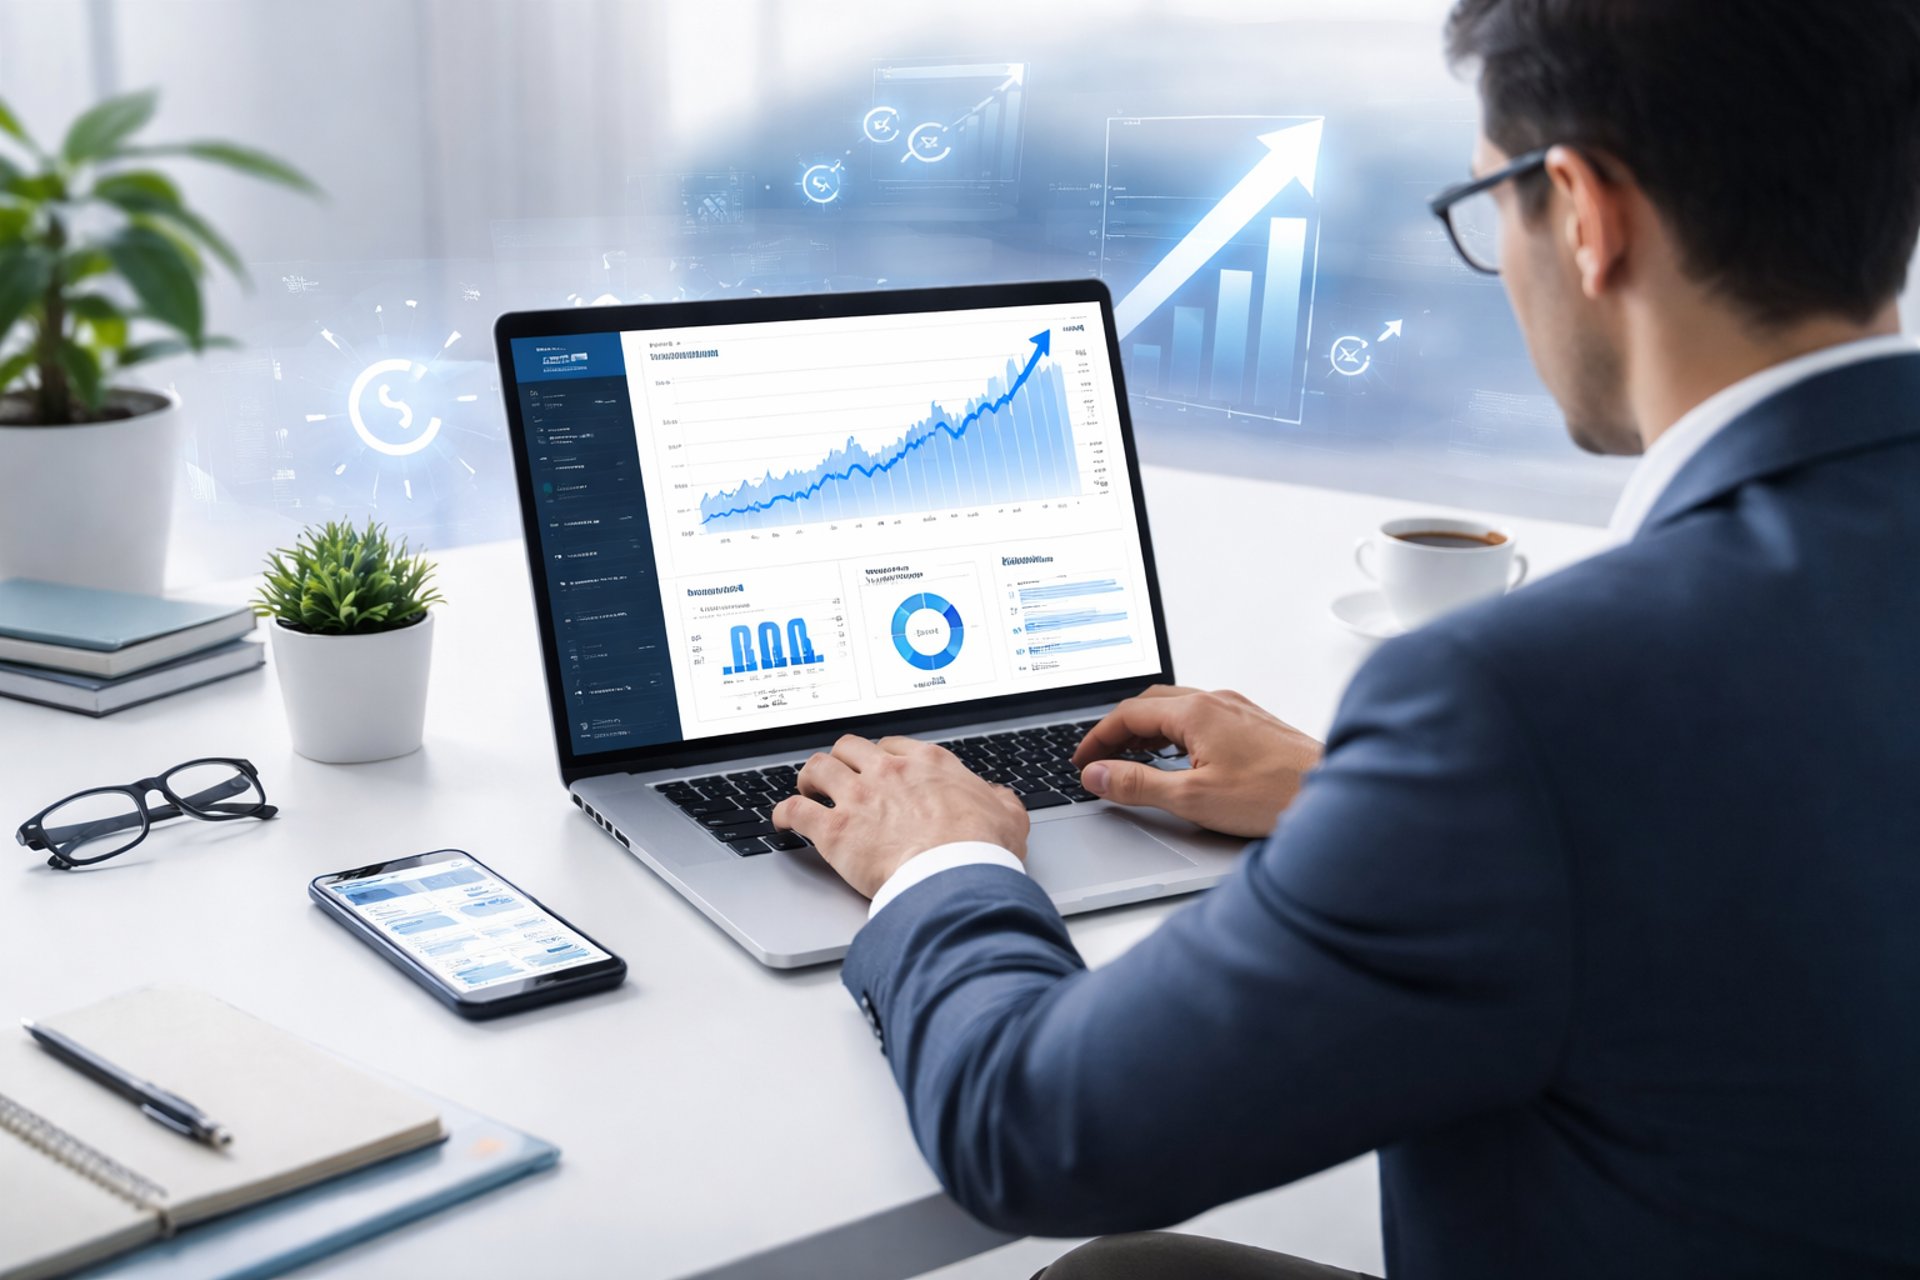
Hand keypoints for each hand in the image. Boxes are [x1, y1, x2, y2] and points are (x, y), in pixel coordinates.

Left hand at [772, 735, 1030, 898]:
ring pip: (818, 768)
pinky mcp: (835, 830)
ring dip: (809, 778)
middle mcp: (888, 772)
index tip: (877, 768)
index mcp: (928, 764)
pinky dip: (784, 814)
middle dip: (841, 760)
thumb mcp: (1007, 816)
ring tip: (807, 789)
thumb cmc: (982, 848)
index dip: (881, 756)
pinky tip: (782, 822)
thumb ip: (999, 801)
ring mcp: (859, 798)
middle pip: (849, 748)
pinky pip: (796, 811)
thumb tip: (998, 798)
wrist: (956, 875)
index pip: (892, 745)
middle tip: (839, 775)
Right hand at [1071, 686, 1323, 837]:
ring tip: (1131, 758)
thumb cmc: (1275, 795)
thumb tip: (1097, 776)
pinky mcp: (1254, 724)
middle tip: (1100, 759)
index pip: (1128, 713)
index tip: (1082, 762)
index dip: (1097, 738)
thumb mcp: (1192, 798)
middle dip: (1118, 729)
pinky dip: (1174, 732)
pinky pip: (1200, 716)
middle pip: (1150, 703)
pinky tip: (1178, 757)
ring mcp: (1238, 710)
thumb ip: (1137, 785)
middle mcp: (1216, 701)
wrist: (1335, 798)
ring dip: (1147, 729)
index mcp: (1196, 712)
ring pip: (1176, 708)